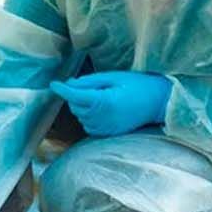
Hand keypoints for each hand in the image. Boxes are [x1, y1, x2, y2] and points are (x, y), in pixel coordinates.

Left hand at [49, 70, 172, 137]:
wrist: (158, 103)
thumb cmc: (138, 85)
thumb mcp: (114, 77)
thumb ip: (90, 82)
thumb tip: (70, 84)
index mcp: (103, 102)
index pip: (75, 96)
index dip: (62, 89)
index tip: (53, 84)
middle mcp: (101, 118)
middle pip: (75, 106)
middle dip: (75, 95)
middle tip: (91, 86)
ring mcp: (104, 128)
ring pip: (80, 116)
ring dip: (82, 106)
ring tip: (101, 97)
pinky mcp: (107, 134)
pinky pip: (88, 125)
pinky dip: (88, 116)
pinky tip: (101, 109)